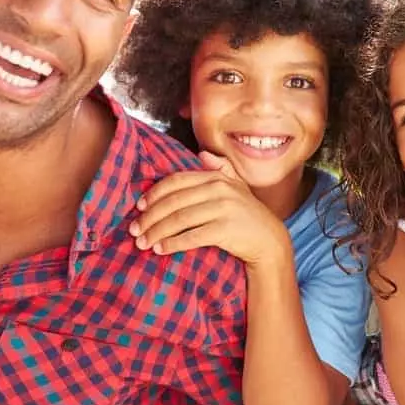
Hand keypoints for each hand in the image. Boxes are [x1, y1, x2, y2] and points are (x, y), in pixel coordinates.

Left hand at [129, 151, 291, 267]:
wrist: (270, 241)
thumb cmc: (250, 215)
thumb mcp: (239, 187)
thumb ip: (222, 169)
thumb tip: (202, 154)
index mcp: (217, 178)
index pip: (177, 181)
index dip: (155, 193)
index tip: (140, 206)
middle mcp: (220, 190)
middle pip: (174, 202)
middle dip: (150, 217)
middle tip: (134, 230)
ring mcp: (223, 210)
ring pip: (179, 220)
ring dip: (156, 232)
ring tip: (142, 243)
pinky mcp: (225, 230)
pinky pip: (191, 237)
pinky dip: (173, 244)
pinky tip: (161, 249)